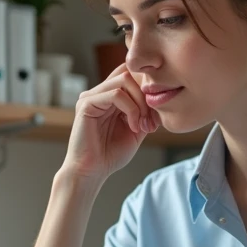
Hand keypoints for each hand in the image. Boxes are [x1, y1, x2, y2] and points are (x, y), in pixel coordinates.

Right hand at [59, 64, 159, 182]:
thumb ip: (145, 111)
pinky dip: (131, 109)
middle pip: (130, 74)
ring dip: (140, 103)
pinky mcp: (86, 103)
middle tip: (150, 121)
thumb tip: (159, 97)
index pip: (131, 75)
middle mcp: (99, 92)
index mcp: (109, 96)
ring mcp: (91, 96)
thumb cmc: (111, 154)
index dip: (147, 89)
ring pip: (125, 81)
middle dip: (146, 96)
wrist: (92, 172)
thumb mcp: (136, 129)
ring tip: (141, 125)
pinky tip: (133, 126)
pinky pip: (116, 94)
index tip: (155, 116)